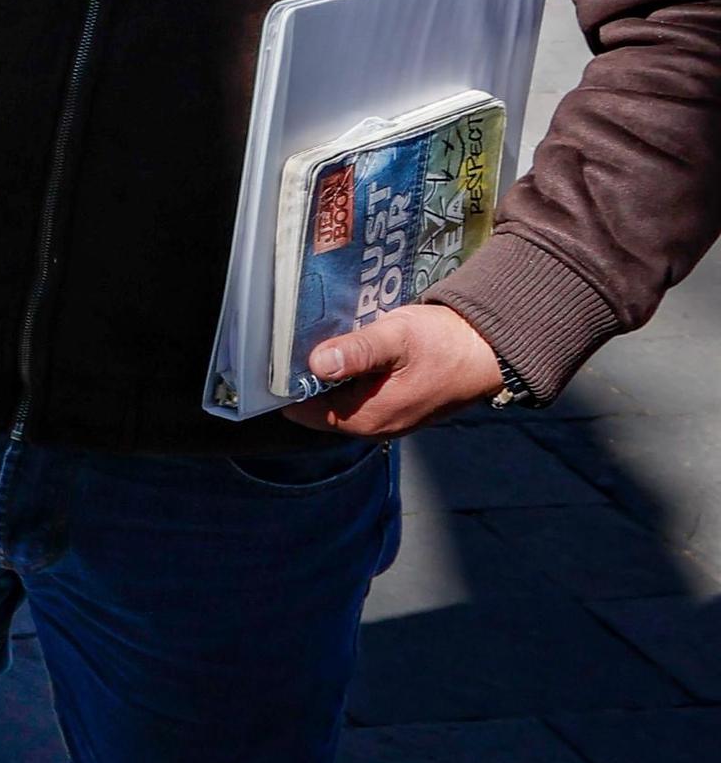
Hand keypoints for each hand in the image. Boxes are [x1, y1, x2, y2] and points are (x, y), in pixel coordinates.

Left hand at [284, 301, 506, 437]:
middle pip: (316, 404)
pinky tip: (346, 346)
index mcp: (365, 418)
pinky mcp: (393, 406)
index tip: (274, 353)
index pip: (302, 409)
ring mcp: (383, 418)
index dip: (286, 383)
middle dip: (304, 375)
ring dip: (327, 372)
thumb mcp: (397, 339)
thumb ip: (357, 352)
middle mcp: (370, 426)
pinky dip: (347, 374)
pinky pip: (356, 393)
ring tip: (317, 337)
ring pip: (336, 397)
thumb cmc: (444, 344)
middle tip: (293, 338)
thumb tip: (318, 363)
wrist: (488, 351)